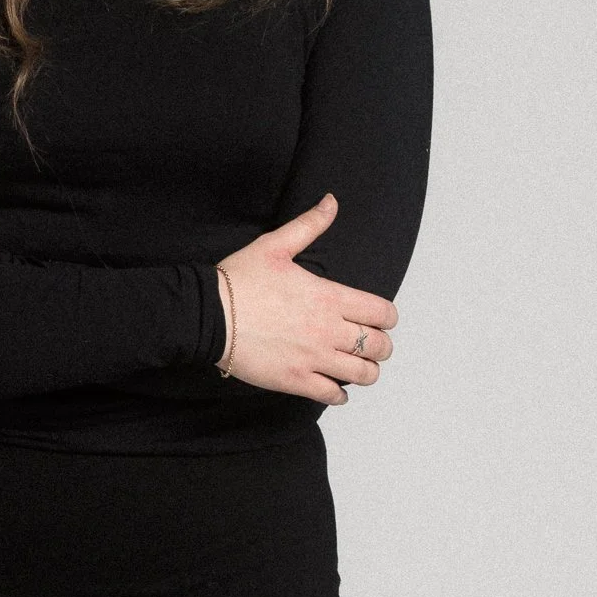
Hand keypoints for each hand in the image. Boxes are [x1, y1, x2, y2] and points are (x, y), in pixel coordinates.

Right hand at [216, 194, 396, 404]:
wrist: (208, 314)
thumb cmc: (239, 279)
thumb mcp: (275, 245)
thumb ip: (309, 225)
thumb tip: (331, 202)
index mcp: (328, 297)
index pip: (382, 313)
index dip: (388, 317)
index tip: (380, 318)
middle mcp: (327, 329)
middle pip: (379, 347)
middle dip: (381, 346)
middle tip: (370, 343)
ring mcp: (313, 358)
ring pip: (362, 375)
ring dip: (366, 371)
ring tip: (356, 366)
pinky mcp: (295, 380)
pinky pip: (332, 395)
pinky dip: (339, 393)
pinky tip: (334, 386)